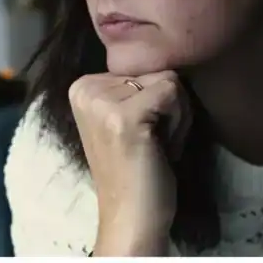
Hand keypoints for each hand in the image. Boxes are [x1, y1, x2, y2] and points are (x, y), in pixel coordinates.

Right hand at [68, 70, 191, 255]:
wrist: (132, 215)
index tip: (143, 132)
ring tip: (154, 146)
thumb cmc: (140, 165)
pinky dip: (179, 124)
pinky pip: (174, 94)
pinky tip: (159, 149)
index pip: (147, 65)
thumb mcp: (131, 113)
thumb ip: (139, 83)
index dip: (158, 100)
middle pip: (160, 69)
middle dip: (169, 108)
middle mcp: (85, 88)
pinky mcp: (124, 117)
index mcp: (83, 85)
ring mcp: (101, 102)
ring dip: (177, 117)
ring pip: (171, 81)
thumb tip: (172, 47)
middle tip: (150, 142)